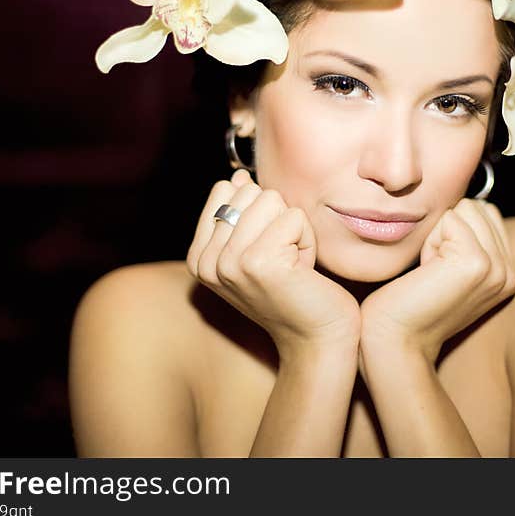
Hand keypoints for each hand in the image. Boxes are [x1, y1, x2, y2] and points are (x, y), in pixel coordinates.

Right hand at [187, 169, 360, 357]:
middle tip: (283, 259)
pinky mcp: (259, 262)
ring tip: (292, 264)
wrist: (316, 338)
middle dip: (277, 219)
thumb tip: (237, 177)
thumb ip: (240, 214)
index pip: (225, 190)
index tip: (266, 250)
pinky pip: (294, 217)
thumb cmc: (293, 292)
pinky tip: (303, 271)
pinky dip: (307, 240)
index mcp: (198, 257)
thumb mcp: (255, 251)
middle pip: (250, 191)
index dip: (258, 213)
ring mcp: (229, 263)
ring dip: (294, 229)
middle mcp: (206, 261)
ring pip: (272, 200)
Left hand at [359, 198, 514, 363]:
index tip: (439, 269)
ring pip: (464, 209)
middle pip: (477, 207)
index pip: (486, 213)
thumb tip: (462, 201)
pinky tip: (426, 272)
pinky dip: (430, 241)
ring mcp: (498, 268)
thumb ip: (468, 240)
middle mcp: (510, 272)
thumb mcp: (449, 269)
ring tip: (431, 271)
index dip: (452, 232)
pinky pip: (449, 219)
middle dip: (447, 230)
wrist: (396, 339)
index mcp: (508, 273)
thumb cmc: (410, 302)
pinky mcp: (478, 263)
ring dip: (437, 235)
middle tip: (433, 271)